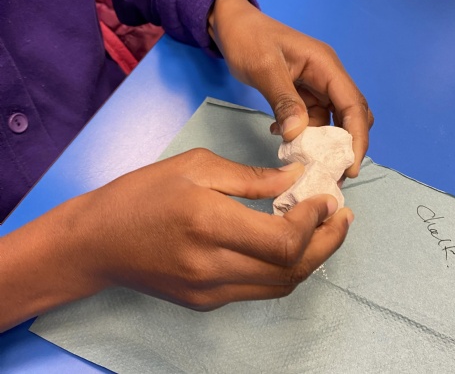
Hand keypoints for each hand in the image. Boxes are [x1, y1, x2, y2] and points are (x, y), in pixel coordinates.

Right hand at [0, 149, 352, 330]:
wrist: (98, 242)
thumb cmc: (142, 193)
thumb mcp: (195, 166)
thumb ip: (250, 177)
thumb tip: (295, 179)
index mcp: (209, 223)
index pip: (284, 240)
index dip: (316, 222)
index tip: (326, 197)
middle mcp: (213, 267)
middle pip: (292, 270)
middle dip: (329, 243)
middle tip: (343, 216)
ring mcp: (210, 292)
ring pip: (281, 285)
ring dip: (312, 259)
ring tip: (326, 230)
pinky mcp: (206, 302)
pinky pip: (259, 289)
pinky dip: (284, 269)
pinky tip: (289, 244)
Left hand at [209, 0, 373, 177]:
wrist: (232, 25)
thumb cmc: (248, 38)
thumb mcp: (264, 68)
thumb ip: (283, 100)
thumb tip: (298, 134)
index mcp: (325, 65)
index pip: (353, 104)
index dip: (356, 137)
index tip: (350, 167)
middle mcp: (326, 76)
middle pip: (350, 115)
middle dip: (344, 144)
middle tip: (331, 173)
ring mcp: (315, 85)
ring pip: (330, 120)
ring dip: (319, 142)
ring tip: (301, 160)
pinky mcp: (302, 93)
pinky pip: (310, 119)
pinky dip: (302, 133)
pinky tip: (281, 136)